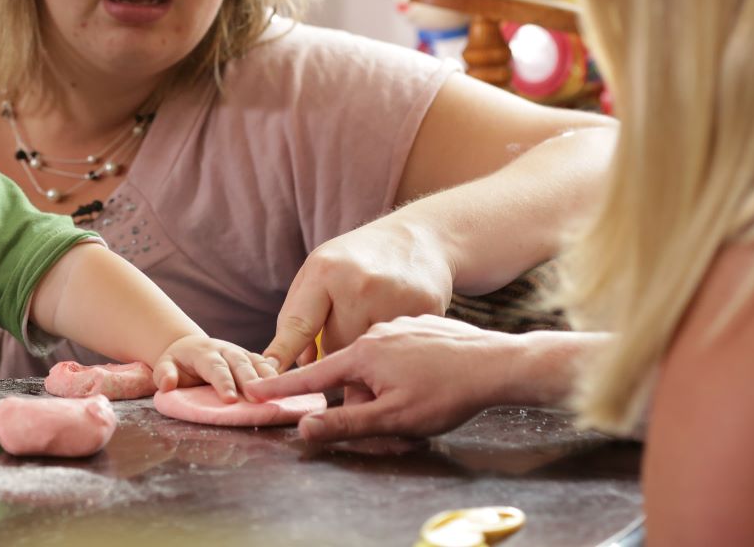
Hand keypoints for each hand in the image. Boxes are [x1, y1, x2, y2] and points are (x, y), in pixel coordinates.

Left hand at [153, 335, 278, 401]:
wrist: (190, 348)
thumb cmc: (178, 363)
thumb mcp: (165, 365)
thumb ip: (164, 374)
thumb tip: (167, 383)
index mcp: (204, 352)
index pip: (215, 367)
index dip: (223, 382)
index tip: (230, 400)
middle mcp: (225, 350)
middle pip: (240, 363)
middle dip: (249, 380)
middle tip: (257, 400)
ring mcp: (240, 353)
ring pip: (256, 362)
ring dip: (267, 379)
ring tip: (276, 396)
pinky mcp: (251, 359)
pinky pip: (266, 365)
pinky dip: (275, 376)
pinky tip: (284, 389)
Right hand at [246, 316, 552, 440]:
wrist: (499, 362)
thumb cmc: (446, 394)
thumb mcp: (394, 419)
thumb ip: (345, 422)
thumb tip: (305, 428)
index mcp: (363, 353)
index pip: (313, 374)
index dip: (282, 386)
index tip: (253, 389)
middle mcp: (375, 332)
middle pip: (351, 373)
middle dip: (363, 399)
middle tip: (397, 421)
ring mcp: (399, 326)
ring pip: (377, 363)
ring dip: (387, 386)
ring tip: (421, 401)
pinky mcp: (420, 326)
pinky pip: (400, 352)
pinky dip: (406, 370)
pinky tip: (432, 381)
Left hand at [262, 219, 452, 369]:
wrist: (419, 237)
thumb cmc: (357, 258)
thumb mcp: (318, 270)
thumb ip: (297, 316)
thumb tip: (296, 366)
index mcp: (326, 271)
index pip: (298, 325)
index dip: (282, 357)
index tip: (266, 383)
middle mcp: (359, 286)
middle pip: (335, 349)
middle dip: (335, 347)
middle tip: (350, 322)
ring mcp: (394, 299)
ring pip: (366, 356)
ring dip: (364, 352)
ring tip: (374, 320)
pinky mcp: (424, 312)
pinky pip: (398, 351)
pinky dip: (394, 348)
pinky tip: (398, 323)